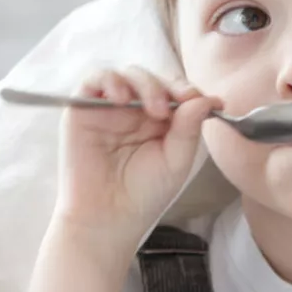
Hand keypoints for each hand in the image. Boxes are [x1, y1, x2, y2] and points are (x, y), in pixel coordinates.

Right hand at [57, 66, 220, 248]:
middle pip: (153, 77)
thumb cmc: (143, 194)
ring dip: (144, 82)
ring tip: (153, 108)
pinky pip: (94, 79)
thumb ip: (188, 129)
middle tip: (176, 104)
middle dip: (168, 85)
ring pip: (127, 73)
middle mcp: (135, 110)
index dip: (190, 91)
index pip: (175, 91)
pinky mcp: (82, 109)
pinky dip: (109, 80)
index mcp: (160, 121)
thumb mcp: (175, 161)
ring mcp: (109, 108)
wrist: (107, 218)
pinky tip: (122, 98)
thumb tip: (205, 98)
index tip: (209, 101)